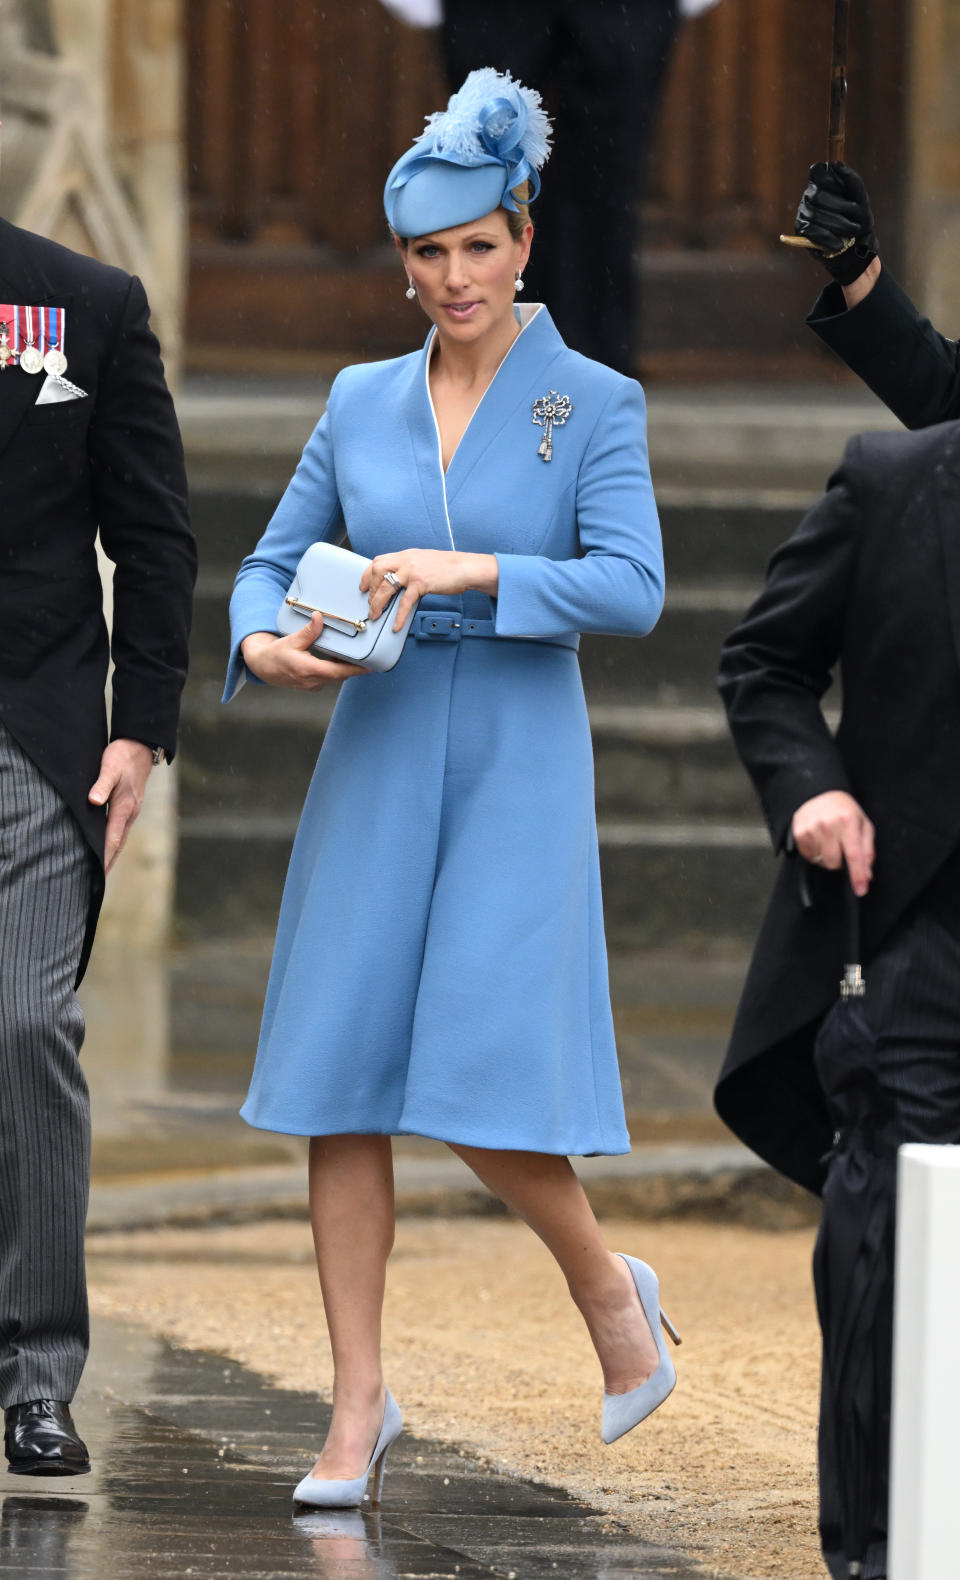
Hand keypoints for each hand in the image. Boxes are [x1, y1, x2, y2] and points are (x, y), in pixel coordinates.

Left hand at [89, 739, 153, 873]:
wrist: (141, 747)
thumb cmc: (122, 756)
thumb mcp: (109, 766)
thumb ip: (101, 784)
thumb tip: (93, 801)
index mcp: (124, 807)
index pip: (112, 838)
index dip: (104, 857)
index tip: (98, 874)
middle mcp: (130, 813)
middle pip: (118, 844)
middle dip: (108, 863)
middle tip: (96, 883)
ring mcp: (131, 811)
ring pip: (120, 838)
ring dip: (111, 855)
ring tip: (101, 871)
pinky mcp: (129, 807)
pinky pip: (120, 830)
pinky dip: (113, 843)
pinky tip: (106, 847)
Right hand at [241, 612, 369, 689]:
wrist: (263, 667)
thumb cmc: (275, 654)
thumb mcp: (291, 640)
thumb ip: (308, 631)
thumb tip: (319, 617)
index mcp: (307, 669)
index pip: (336, 672)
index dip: (354, 670)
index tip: (368, 668)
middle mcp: (311, 681)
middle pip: (340, 675)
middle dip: (354, 668)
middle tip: (368, 657)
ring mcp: (312, 685)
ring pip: (335, 678)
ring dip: (345, 669)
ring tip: (357, 656)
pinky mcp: (312, 685)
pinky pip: (329, 679)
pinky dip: (336, 670)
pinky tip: (340, 660)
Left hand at [361, 549, 498, 631]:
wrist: (464, 568)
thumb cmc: (447, 567)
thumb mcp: (423, 561)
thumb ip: (408, 567)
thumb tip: (398, 581)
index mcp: (405, 555)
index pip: (378, 560)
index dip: (367, 574)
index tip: (363, 586)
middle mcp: (406, 560)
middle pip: (377, 571)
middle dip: (370, 589)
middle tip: (370, 603)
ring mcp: (412, 571)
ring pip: (386, 587)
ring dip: (378, 603)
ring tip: (376, 615)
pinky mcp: (421, 583)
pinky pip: (404, 602)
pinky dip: (398, 616)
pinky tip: (396, 625)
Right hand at [791, 790, 874, 896]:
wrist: (817, 792)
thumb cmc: (842, 809)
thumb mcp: (862, 824)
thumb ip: (867, 849)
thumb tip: (867, 874)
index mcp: (847, 821)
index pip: (854, 855)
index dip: (858, 876)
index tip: (860, 890)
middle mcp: (828, 826)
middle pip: (835, 863)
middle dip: (840, 862)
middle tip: (841, 847)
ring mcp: (811, 830)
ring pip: (821, 862)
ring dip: (827, 857)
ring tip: (829, 841)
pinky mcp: (799, 834)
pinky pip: (809, 857)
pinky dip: (816, 853)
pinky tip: (818, 840)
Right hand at [794, 162, 877, 285]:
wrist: (856, 250)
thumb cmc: (858, 222)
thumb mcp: (862, 200)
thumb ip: (852, 181)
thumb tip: (836, 164)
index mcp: (824, 183)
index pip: (817, 172)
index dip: (829, 179)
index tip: (843, 190)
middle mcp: (810, 195)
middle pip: (817, 195)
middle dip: (840, 207)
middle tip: (856, 215)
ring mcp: (803, 212)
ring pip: (815, 214)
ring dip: (838, 224)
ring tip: (852, 231)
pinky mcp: (801, 230)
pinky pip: (811, 231)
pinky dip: (828, 237)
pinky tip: (839, 243)